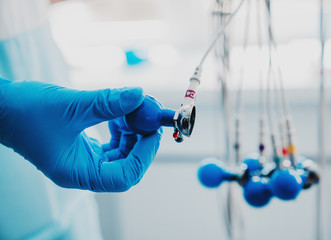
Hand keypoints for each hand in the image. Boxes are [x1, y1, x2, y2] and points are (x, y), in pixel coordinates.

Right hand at [0, 79, 161, 191]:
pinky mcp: (83, 148)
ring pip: (121, 153)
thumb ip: (108, 103)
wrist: (1, 107)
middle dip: (140, 140)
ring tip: (130, 109)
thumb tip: (139, 95)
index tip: (154, 131)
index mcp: (77, 173)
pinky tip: (118, 113)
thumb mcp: (72, 106)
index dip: (144, 155)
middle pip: (126, 164)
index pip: (124, 176)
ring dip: (131, 131)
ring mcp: (83, 160)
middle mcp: (83, 171)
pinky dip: (120, 128)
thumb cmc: (26, 112)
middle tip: (148, 116)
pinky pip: (111, 143)